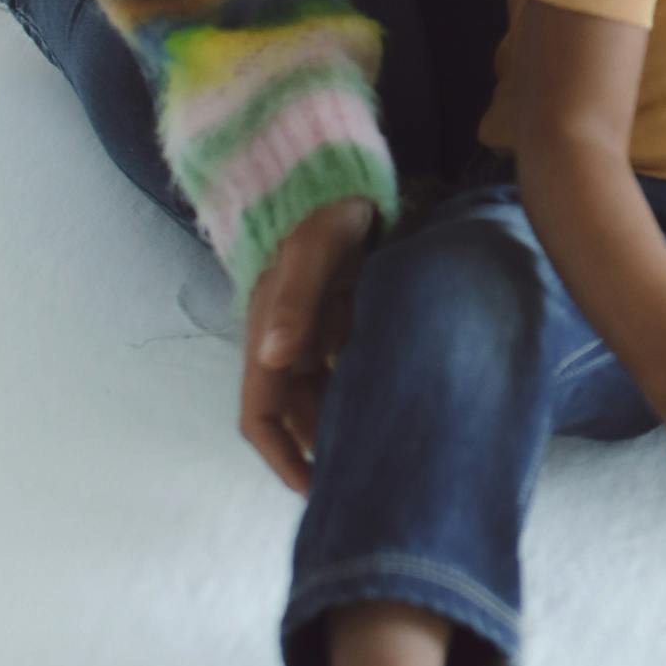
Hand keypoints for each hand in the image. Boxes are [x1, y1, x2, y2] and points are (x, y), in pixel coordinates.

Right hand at [239, 198, 376, 494]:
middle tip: (371, 480)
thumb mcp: (312, 252)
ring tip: (392, 453)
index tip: (317, 492)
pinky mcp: (342, 320)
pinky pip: (350, 369)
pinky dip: (369, 389)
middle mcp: (287, 344)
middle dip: (323, 451)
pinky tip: (405, 405)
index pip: (261, 416)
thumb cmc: (321, 209)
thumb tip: (275, 356)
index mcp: (267, 338)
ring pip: (327, 396)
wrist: (338, 174)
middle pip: (299, 416)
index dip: (282, 459)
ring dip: (349, 422)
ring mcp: (314, 334)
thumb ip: (295, 302)